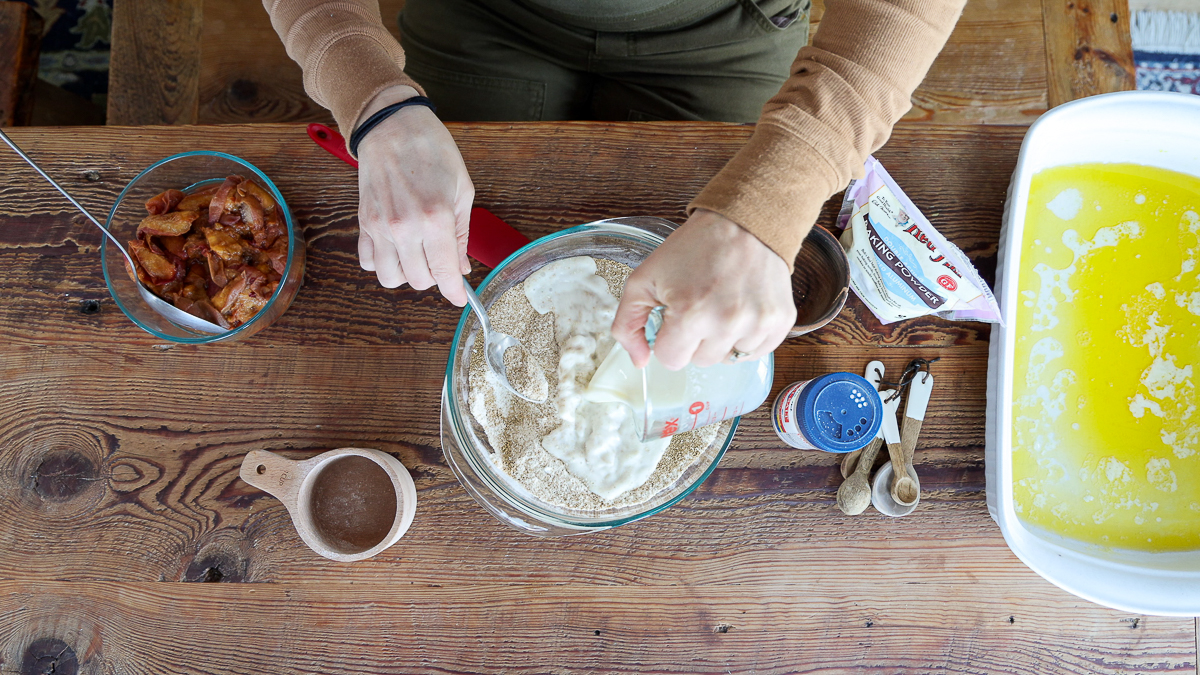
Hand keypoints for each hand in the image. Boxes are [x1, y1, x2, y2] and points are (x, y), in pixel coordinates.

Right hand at [356, 85, 472, 305]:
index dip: (455, 292)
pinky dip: (382, 263)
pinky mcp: (363, 222)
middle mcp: (405, 227)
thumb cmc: (432, 150)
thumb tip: (460, 268)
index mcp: (435, 218)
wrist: (392, 125)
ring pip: (391, 278)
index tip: (460, 298)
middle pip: (418, 281)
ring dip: (407, 274)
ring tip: (418, 256)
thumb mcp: (462, 190)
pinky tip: (396, 248)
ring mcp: (380, 227)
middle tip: (441, 260)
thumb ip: (461, 235)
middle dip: (435, 278)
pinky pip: (368, 262)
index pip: (444, 274)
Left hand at [612, 209, 796, 369]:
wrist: (743, 222)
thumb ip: (627, 324)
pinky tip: (740, 310)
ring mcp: (757, 324)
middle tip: (700, 305)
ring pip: (727, 359)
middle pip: (699, 361)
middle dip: (694, 339)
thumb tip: (638, 361)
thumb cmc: (693, 248)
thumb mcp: (644, 279)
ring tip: (721, 305)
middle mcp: (727, 324)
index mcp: (690, 315)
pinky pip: (755, 352)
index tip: (676, 315)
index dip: (668, 338)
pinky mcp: (779, 322)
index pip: (670, 360)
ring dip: (720, 340)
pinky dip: (745, 338)